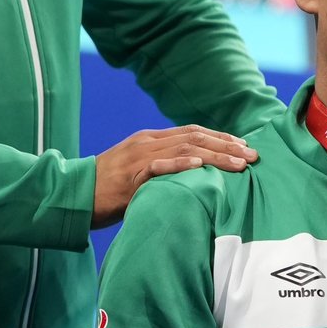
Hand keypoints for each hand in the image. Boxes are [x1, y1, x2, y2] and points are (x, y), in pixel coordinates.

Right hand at [91, 125, 257, 227]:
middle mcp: (147, 143)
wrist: (73, 195)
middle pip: (194, 137)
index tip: (244, 146)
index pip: (192, 132)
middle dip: (226, 145)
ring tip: (239, 164)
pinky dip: (180, 164)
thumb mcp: (139, 173)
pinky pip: (158, 166)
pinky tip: (199, 165)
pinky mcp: (129, 175)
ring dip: (215, 155)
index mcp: (150, 140)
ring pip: (183, 149)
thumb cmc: (108, 190)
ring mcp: (138, 157)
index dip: (220, 137)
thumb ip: (163, 169)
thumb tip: (194, 176)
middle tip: (253, 156)